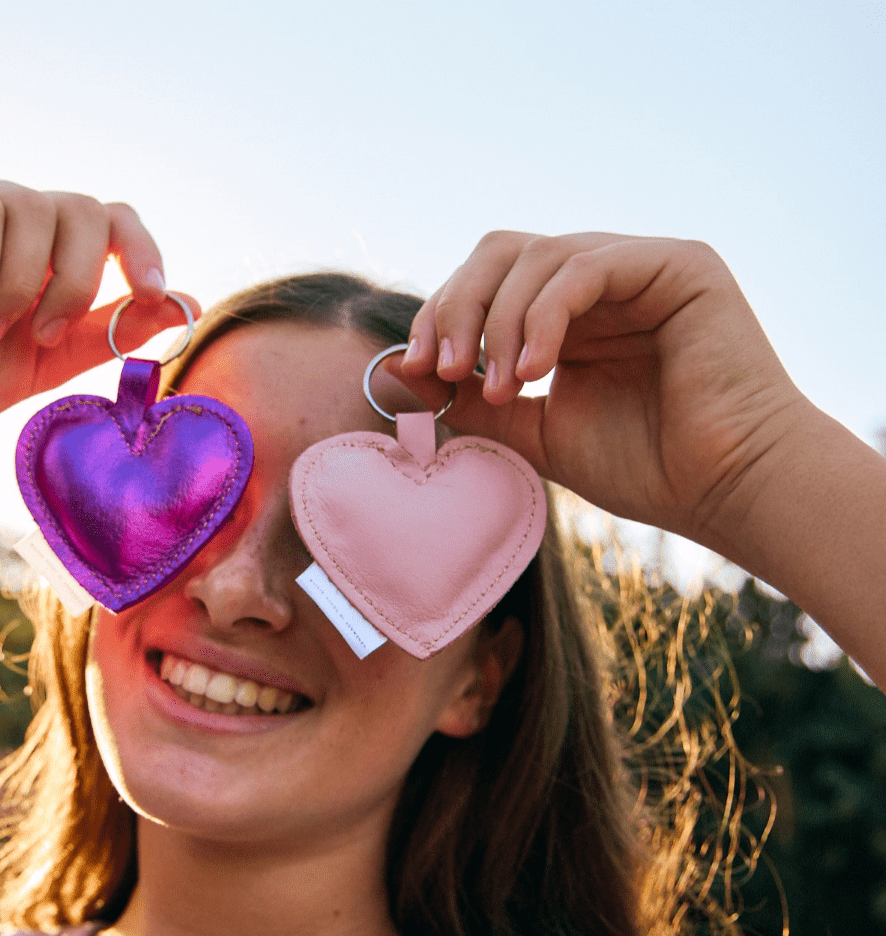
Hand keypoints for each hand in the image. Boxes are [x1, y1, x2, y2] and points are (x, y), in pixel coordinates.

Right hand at [0, 172, 197, 446]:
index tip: (156, 291)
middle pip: (84, 209)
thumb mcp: (52, 361)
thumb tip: (186, 304)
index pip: (112, 222)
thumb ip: (113, 330)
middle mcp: (11, 219)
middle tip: (44, 335)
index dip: (142, 249)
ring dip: (19, 289)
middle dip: (77, 280)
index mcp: (47, 254)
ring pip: (34, 210)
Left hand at [399, 232, 808, 547]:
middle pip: (502, 254)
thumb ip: (475, 401)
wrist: (725, 491)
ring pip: (538, 255)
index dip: (441, 317)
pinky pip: (586, 267)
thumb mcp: (537, 433)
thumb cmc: (644, 467)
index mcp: (569, 315)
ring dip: (499, 320)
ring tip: (498, 384)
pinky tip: (534, 371)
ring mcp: (640, 266)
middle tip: (442, 366)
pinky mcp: (678, 264)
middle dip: (457, 306)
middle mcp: (601, 282)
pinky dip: (545, 316)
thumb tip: (401, 375)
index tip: (415, 369)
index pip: (487, 285)